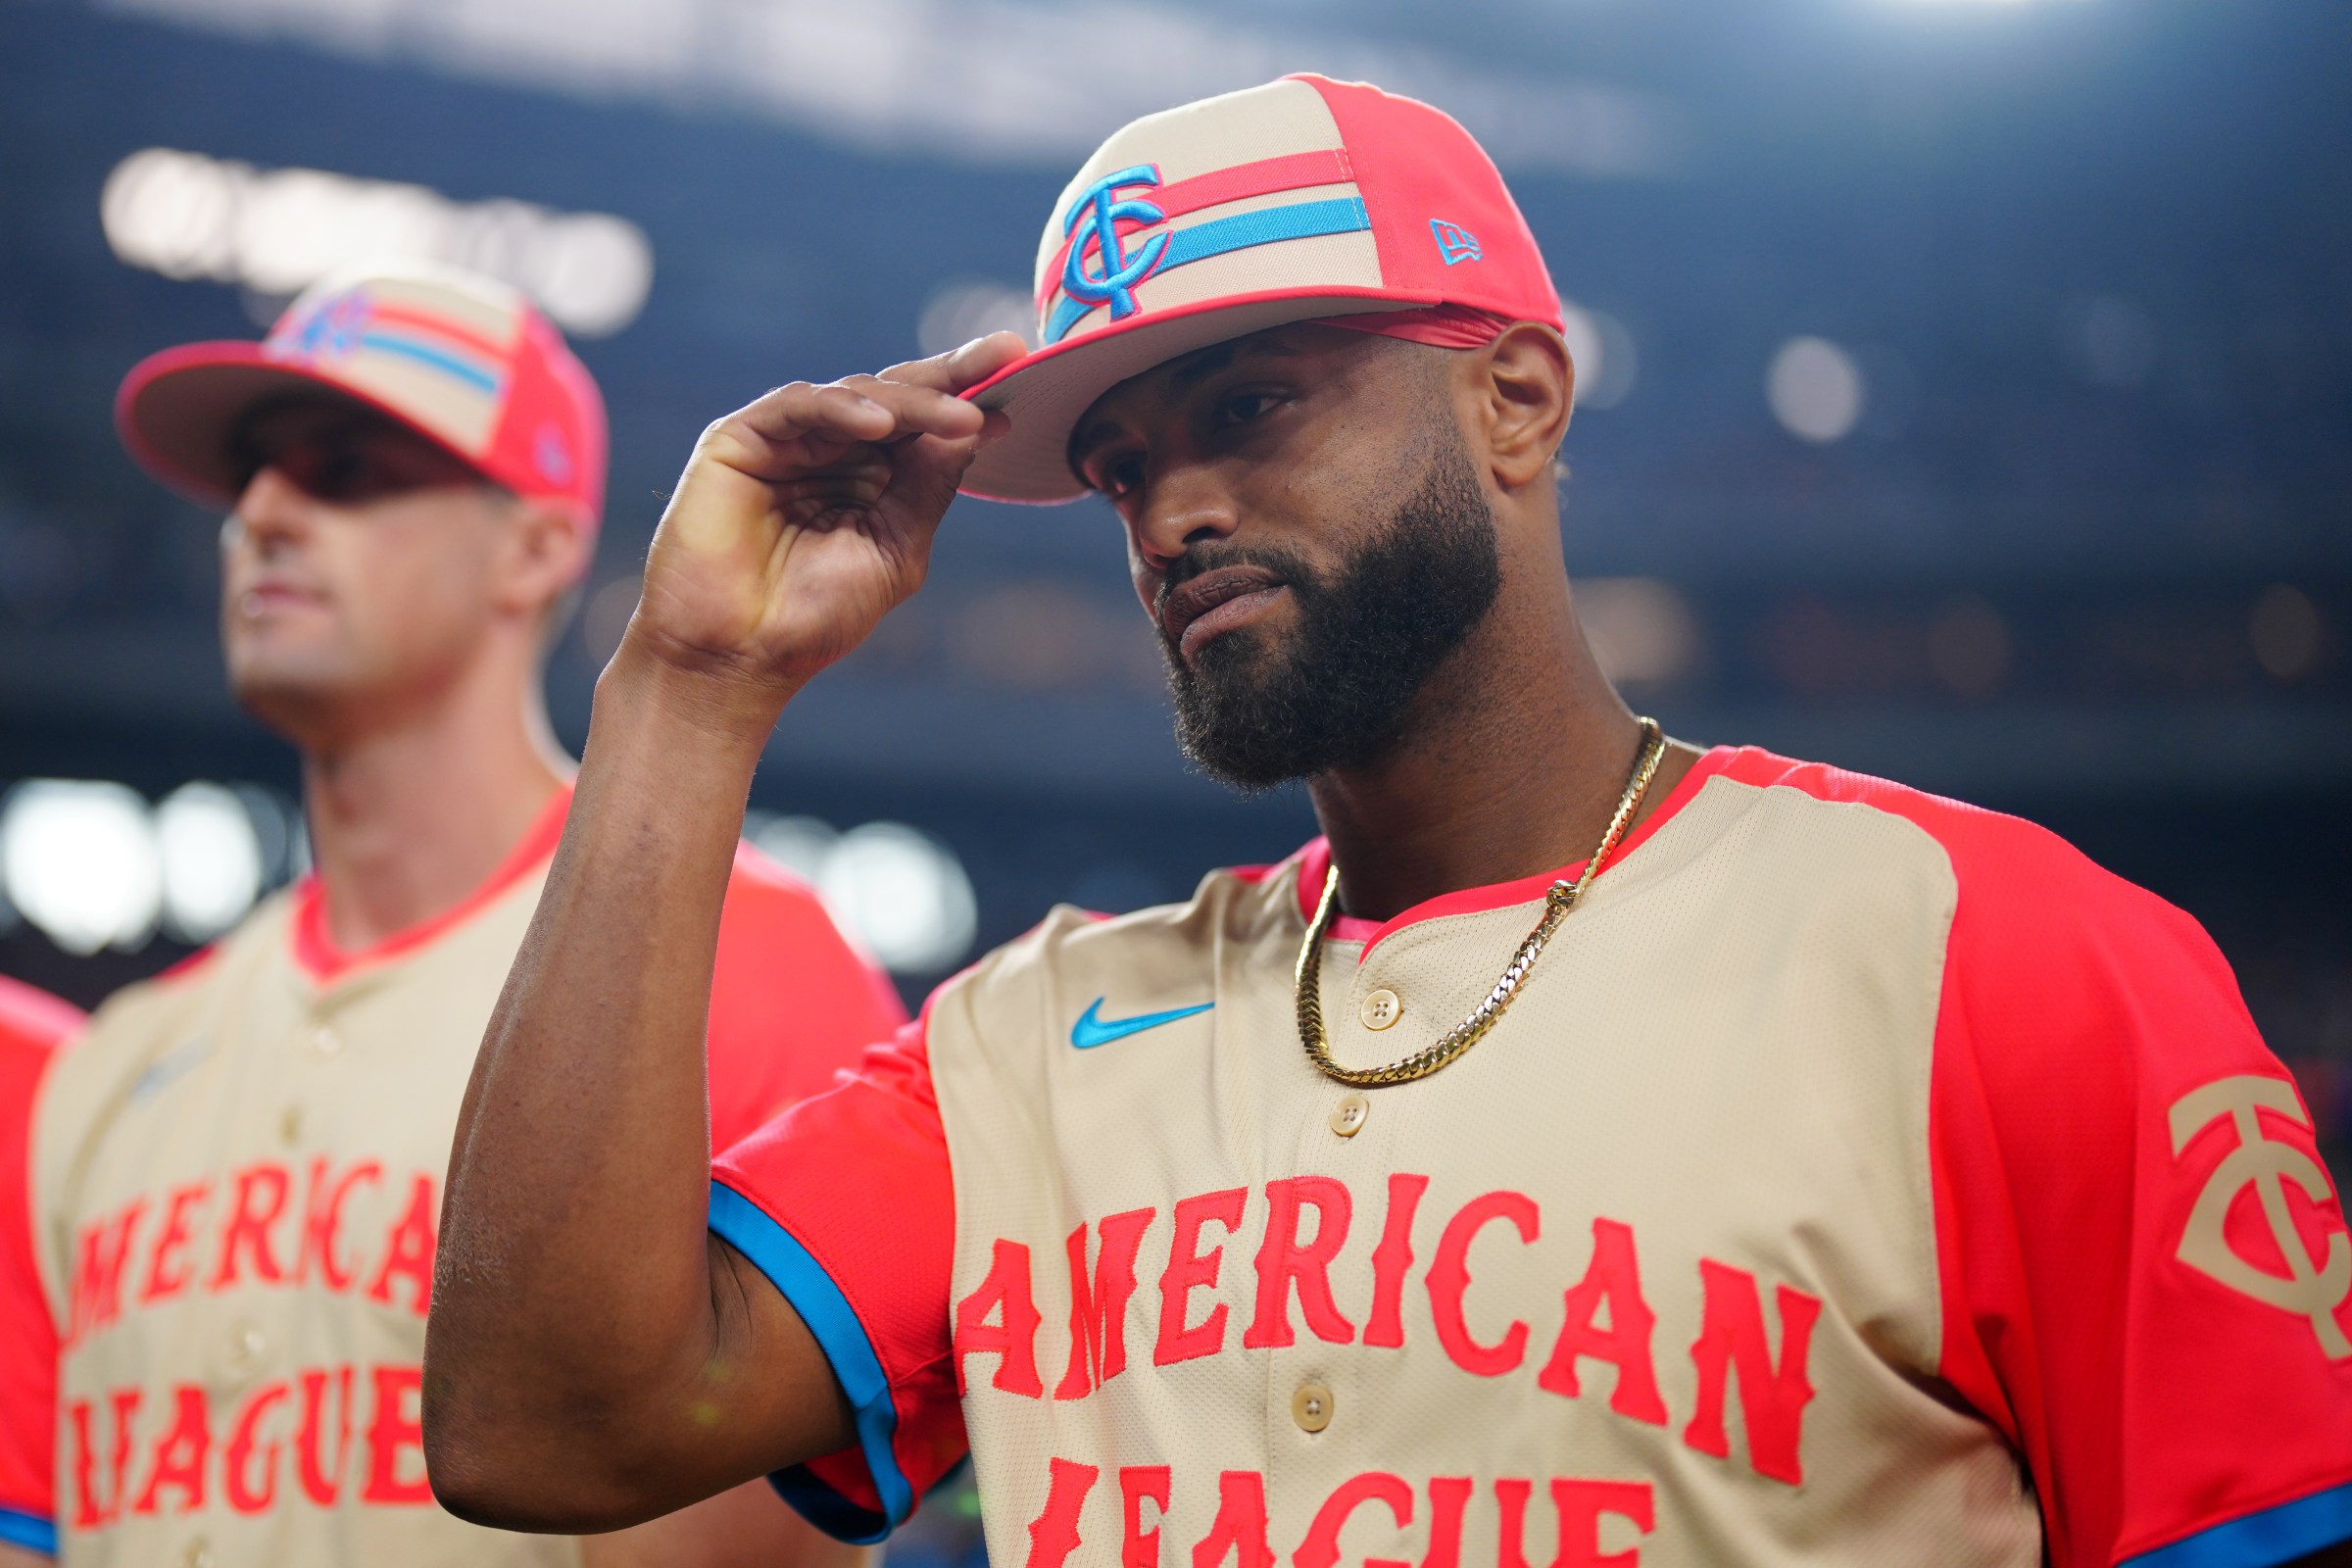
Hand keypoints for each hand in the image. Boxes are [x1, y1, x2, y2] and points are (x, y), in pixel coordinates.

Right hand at [621, 332, 1026, 724]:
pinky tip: (882, 423)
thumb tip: (975, 427)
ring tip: (960, 417)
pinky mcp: (738, 440)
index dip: (967, 396)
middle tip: (1001, 355)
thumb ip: (926, 489)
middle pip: (896, 395)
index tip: (1019, 370)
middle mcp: (828, 451)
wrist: (736, 658)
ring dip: (912, 402)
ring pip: (855, 395)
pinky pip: (797, 406)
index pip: (923, 424)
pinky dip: (842, 408)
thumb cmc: (811, 617)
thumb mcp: (894, 549)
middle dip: (951, 376)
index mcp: (868, 477)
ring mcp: (784, 442)